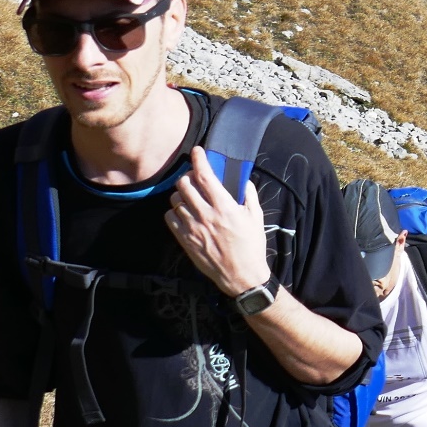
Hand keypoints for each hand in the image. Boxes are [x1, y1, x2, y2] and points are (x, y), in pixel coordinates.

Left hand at [167, 147, 268, 294]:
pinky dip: (175, 211)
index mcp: (224, 207)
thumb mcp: (256, 217)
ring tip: (190, 197)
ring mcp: (192, 228)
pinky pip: (170, 218)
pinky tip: (185, 213)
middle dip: (188, 177)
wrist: (241, 275)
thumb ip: (249, 195)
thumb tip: (244, 180)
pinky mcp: (184, 240)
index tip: (197, 151)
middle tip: (195, 179)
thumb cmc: (252, 246)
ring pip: (175, 200)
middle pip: (184, 184)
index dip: (199, 159)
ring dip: (181, 194)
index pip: (206, 176)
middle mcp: (205, 215)